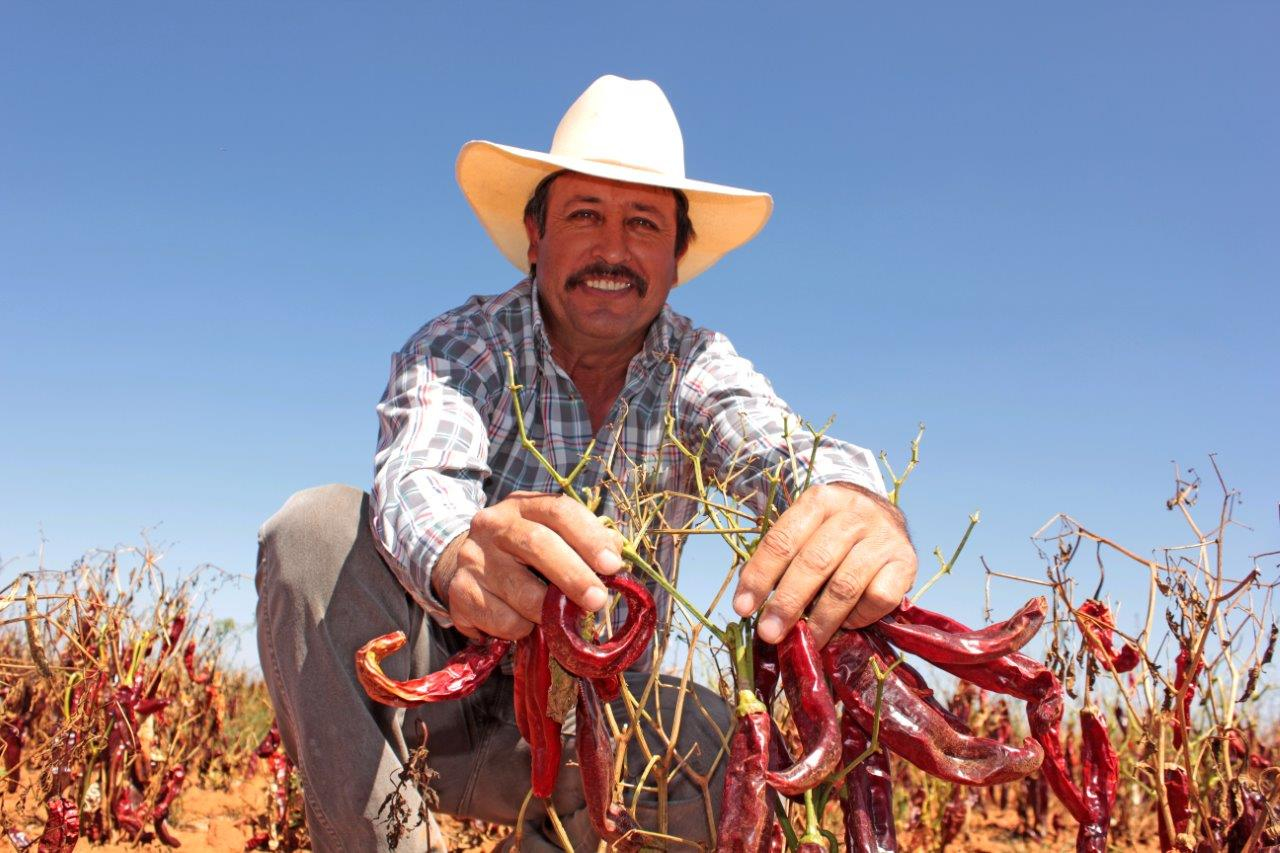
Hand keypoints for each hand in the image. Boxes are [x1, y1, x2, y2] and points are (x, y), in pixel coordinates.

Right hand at [433, 492, 623, 639]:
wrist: (461, 566)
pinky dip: (522, 629)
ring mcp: (473, 558)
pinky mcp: (459, 592)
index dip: (589, 538)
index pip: (559, 511)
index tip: (612, 566)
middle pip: (537, 544)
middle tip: (597, 601)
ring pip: (521, 591)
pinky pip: (503, 620)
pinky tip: (523, 623)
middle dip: (574, 576)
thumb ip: (584, 543)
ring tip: (558, 618)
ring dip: (549, 612)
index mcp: (523, 506)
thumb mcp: (552, 537)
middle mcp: (493, 525)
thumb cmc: (522, 554)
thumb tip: (616, 558)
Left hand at [732, 482, 917, 647]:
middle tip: (769, 633)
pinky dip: (858, 617)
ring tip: (806, 641)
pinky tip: (846, 623)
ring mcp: (883, 536)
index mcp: (819, 500)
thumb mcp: (806, 531)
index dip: (759, 576)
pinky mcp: (906, 561)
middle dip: (787, 603)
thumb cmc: (833, 532)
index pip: (782, 540)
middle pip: (814, 562)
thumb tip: (751, 605)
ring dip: (821, 620)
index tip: (742, 608)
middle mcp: (853, 513)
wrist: (884, 517)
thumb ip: (783, 560)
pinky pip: (878, 598)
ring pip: (846, 585)